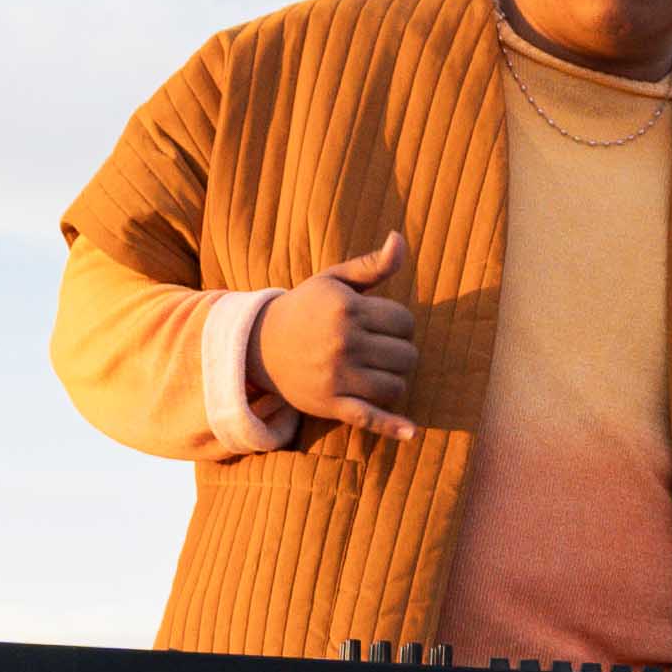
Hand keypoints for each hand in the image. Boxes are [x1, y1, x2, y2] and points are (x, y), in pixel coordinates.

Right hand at [262, 227, 419, 436]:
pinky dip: (391, 427)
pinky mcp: (331, 404)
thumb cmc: (306, 308)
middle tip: (378, 349)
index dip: (398, 324)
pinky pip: (368, 418)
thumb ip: (371, 265)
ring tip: (377, 371)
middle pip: (407, 355)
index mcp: (347, 309)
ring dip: (394, 380)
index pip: (405, 322)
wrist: (260, 344)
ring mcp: (337, 376)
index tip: (380, 325)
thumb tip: (399, 239)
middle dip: (399, 352)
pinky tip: (411, 432)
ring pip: (396, 385)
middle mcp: (343, 343)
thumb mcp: (334, 281)